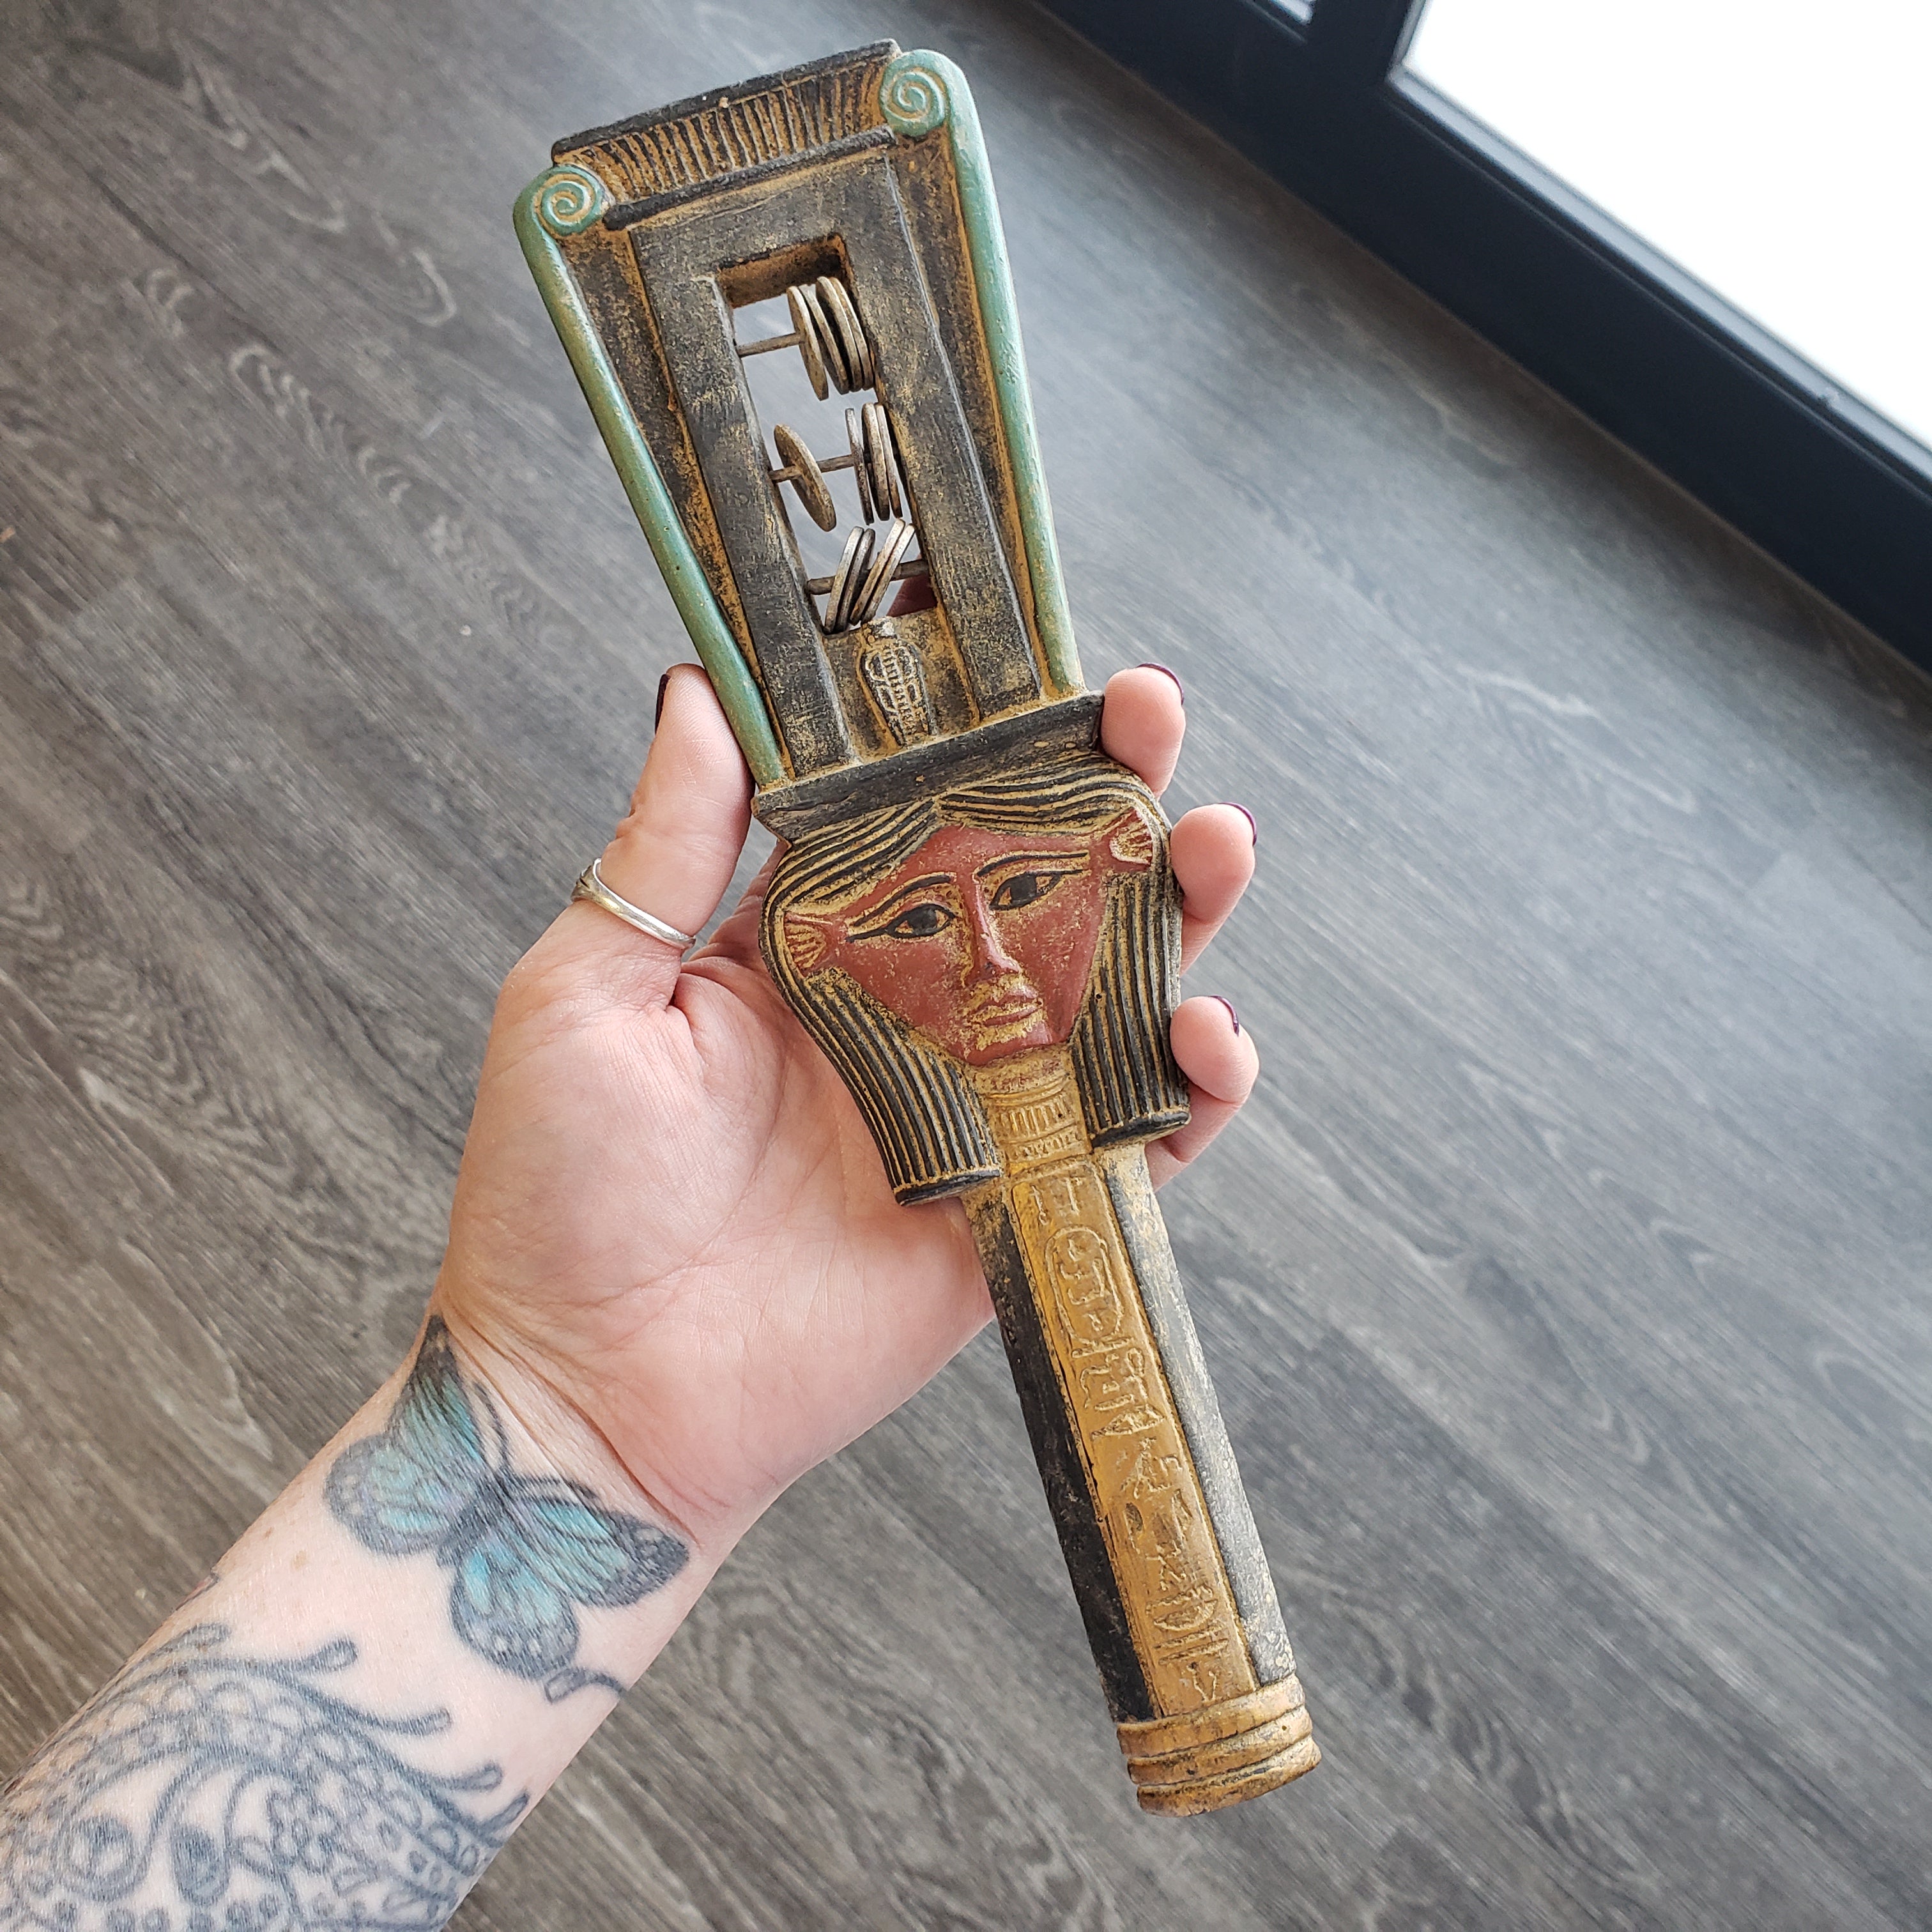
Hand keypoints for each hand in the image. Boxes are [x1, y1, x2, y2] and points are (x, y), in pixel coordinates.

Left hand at [435, 665, 1258, 1555]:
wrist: (593, 1394)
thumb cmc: (558, 1194)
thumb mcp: (587, 990)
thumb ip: (667, 849)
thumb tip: (702, 692)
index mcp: (806, 942)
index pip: (917, 808)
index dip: (981, 730)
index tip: (1026, 658)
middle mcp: (905, 1009)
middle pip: (1040, 879)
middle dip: (1110, 791)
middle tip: (1151, 713)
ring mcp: (973, 1107)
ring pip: (1111, 989)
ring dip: (1180, 913)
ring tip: (1212, 848)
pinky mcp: (1018, 1207)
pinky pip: (1135, 1138)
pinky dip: (1193, 1088)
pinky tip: (1205, 1037)